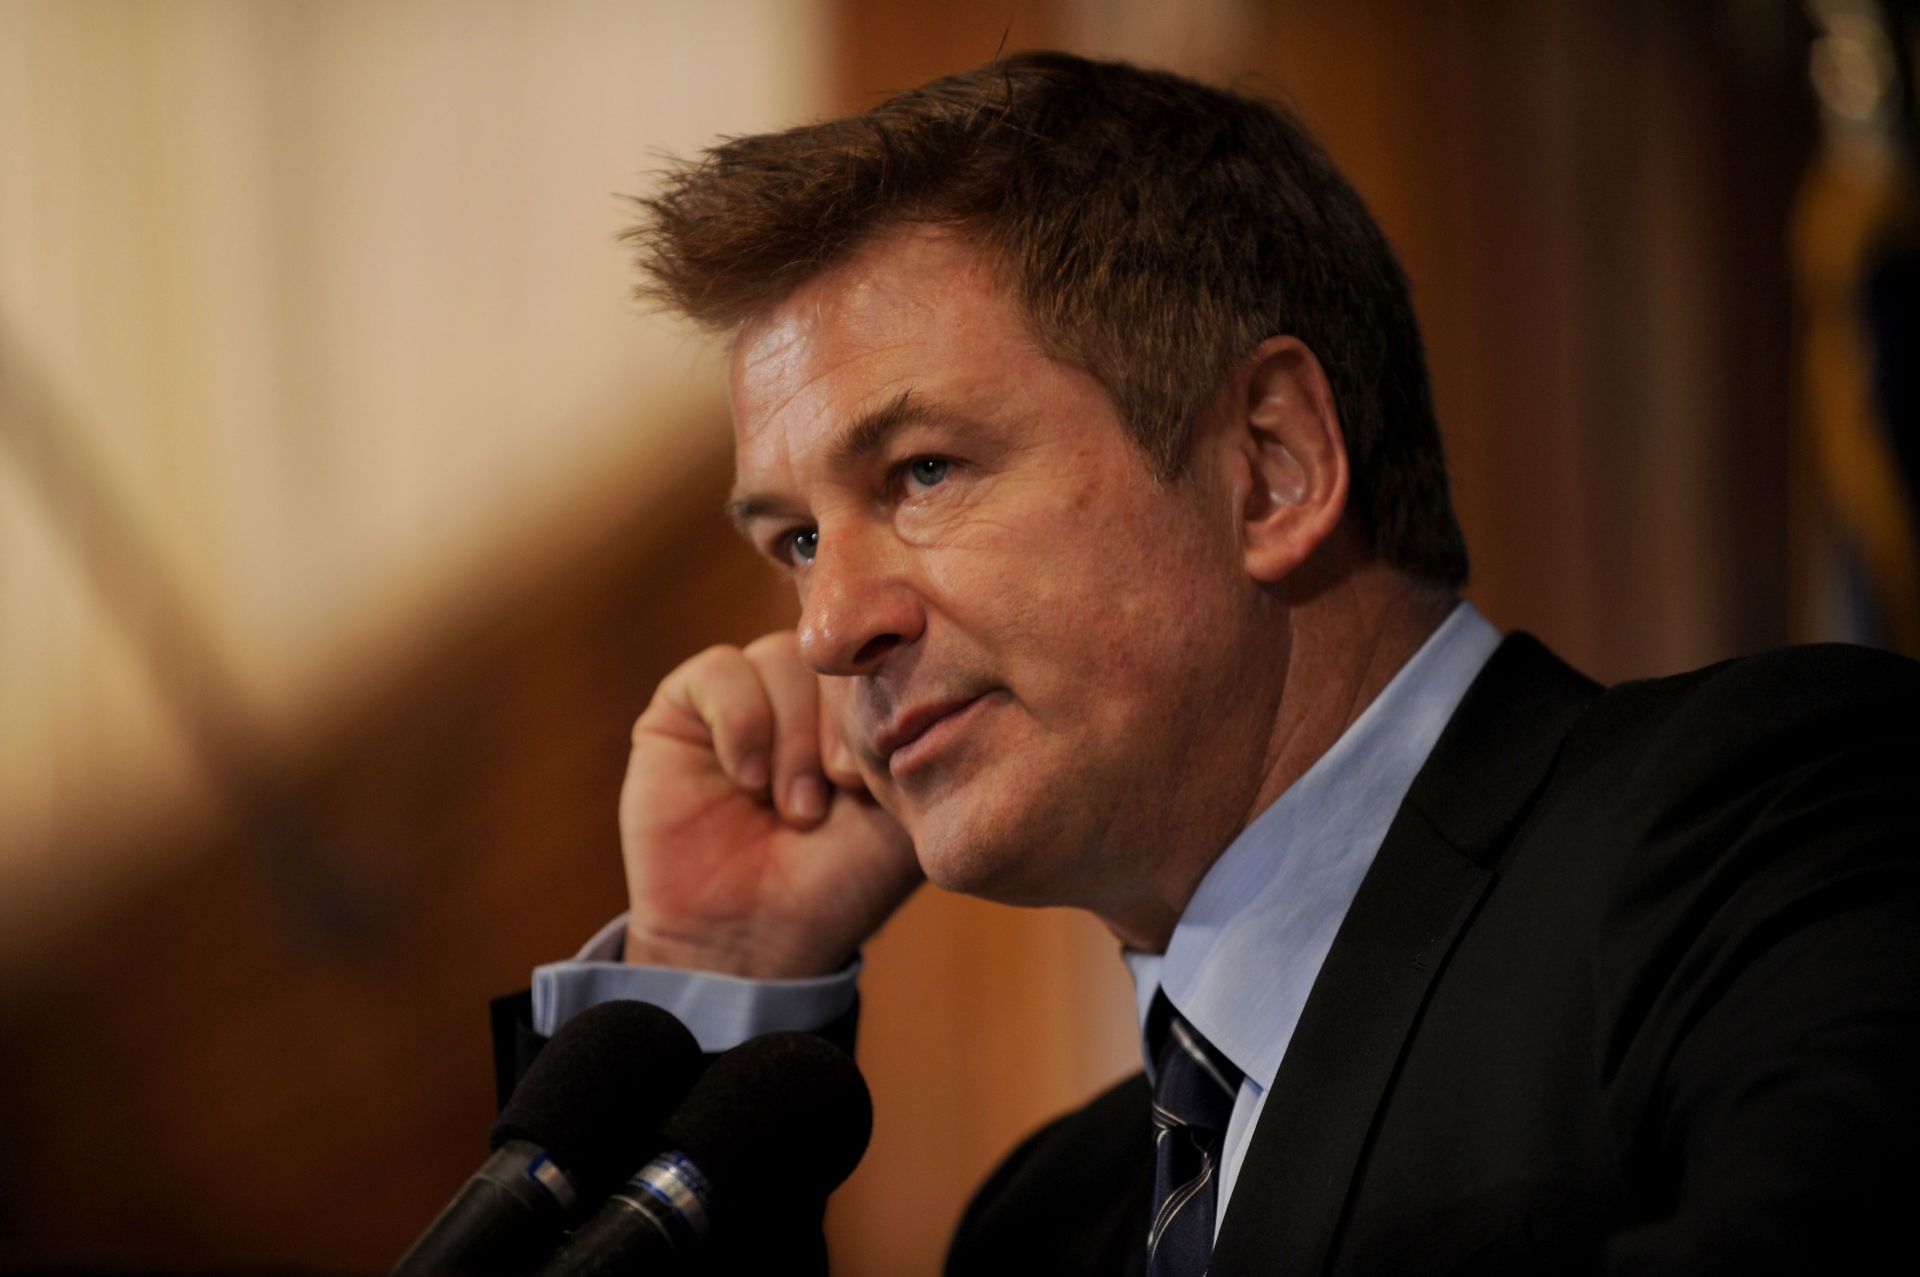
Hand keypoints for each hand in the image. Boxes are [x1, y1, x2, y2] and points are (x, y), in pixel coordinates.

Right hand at [618, 631, 920, 977]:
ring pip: (784, 654)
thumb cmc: (838, 883)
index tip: (877, 778)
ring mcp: (749, 694)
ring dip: (795, 736)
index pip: (889, 653)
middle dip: (842, 723)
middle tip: (841, 789)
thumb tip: (947, 675)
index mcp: (865, 707)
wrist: (752, 939)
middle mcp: (809, 692)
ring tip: (796, 807)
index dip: (889, 702)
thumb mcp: (908, 814)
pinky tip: (748, 780)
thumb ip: (929, 744)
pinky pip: (719, 669)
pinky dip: (741, 722)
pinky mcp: (685, 707)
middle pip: (839, 649)